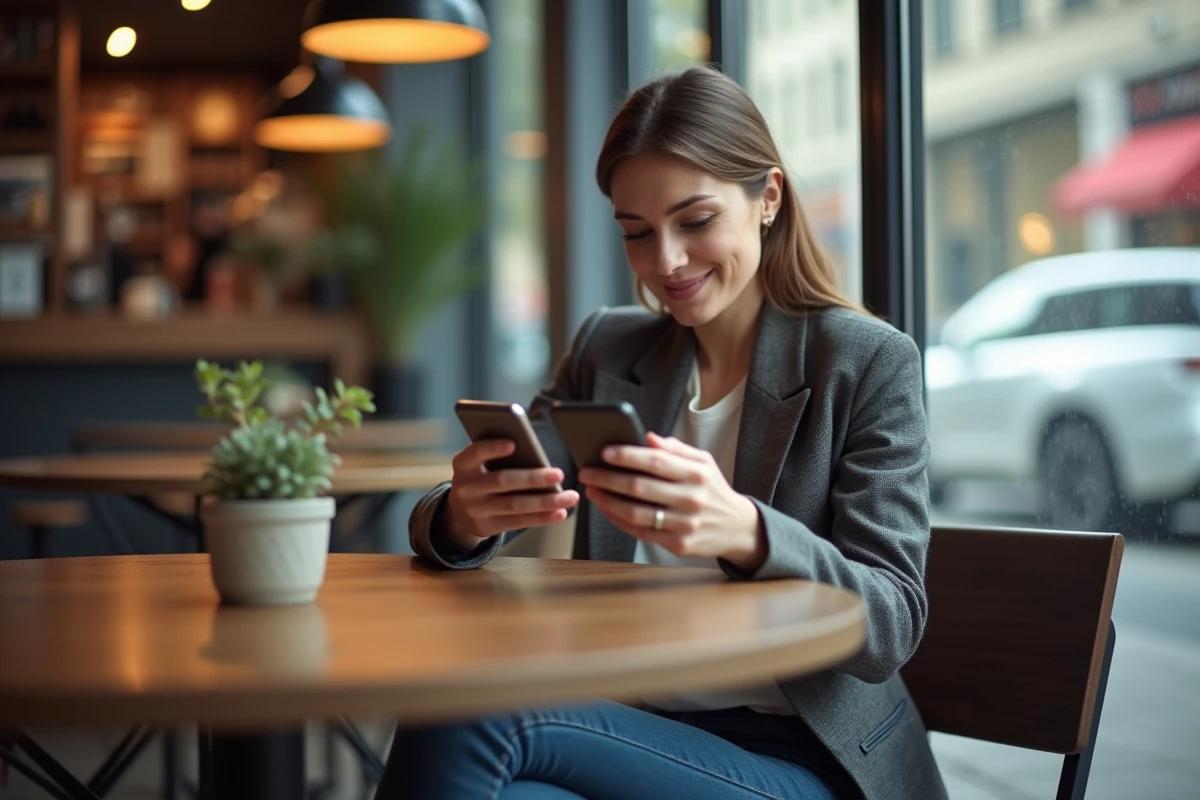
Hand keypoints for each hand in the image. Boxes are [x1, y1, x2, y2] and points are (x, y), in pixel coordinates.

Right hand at [442, 439, 578, 552]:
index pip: (475, 453)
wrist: (460, 512)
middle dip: (533, 478)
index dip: (492, 449)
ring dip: (545, 501)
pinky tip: (560, 513)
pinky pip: (519, 522)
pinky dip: (542, 518)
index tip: (514, 444)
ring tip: (569, 497)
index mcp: (463, 465)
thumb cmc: (480, 477)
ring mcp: (476, 510)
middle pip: (503, 481)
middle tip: (559, 474)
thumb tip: (533, 452)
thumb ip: (498, 457)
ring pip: (515, 505)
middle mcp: (466, 488)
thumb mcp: (479, 464)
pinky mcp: (488, 527)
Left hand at [577, 433, 766, 572]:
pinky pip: (640, 532)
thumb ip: (676, 449)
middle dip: (607, 478)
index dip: (627, 456)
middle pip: (639, 487)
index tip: (604, 452)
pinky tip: (607, 508)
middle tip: (587, 472)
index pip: (655, 461)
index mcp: (696, 474)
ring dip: (608, 501)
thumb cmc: (713, 490)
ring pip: (636, 513)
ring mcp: (684, 525)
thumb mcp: (704, 463)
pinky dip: (619, 520)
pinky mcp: (678, 545)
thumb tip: (648, 438)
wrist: (738, 528)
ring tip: (592, 490)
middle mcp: (691, 499)